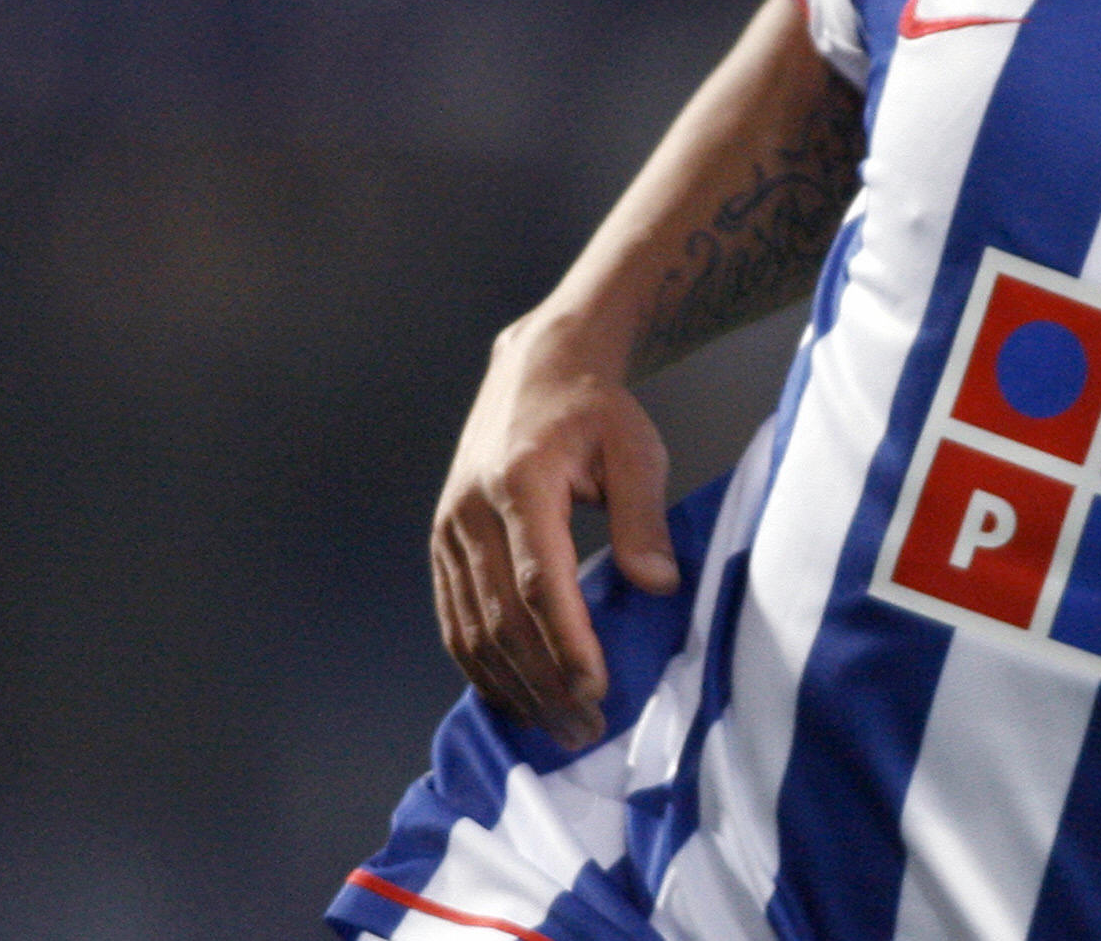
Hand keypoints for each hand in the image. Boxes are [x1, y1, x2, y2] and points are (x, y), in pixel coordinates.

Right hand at [431, 317, 679, 747]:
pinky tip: (513, 697)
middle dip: (542, 682)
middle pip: (500, 618)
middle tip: (584, 731)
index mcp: (520, 482)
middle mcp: (471, 511)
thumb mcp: (635, 448)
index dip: (565, 642)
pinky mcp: (442, 544)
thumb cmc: (595, 411)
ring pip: (470, 628)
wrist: (535, 369)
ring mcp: (448, 530)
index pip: (539, 581)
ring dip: (512, 686)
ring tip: (555, 729)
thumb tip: (658, 585)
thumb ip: (643, 517)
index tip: (597, 688)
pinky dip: (480, 666)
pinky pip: (453, 619)